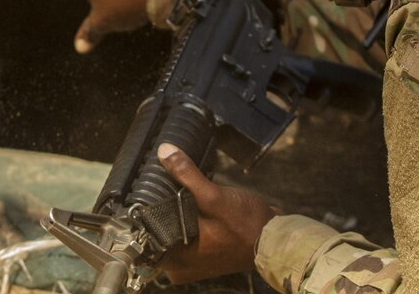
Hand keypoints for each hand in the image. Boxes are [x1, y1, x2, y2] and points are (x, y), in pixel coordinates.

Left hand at [157, 143, 276, 282]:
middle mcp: (180, 266)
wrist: (275, 239)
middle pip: (156, 230)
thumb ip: (187, 175)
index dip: (143, 207)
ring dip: (173, 209)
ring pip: (171, 229)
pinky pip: (185, 232)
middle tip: (161, 180)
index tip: (143, 186)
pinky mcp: (203, 253)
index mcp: (175, 260)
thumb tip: (164, 152)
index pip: (144, 233)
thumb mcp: (214, 197)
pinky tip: (191, 200)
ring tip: (175, 187)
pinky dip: (187, 216)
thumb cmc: (246, 226)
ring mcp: (192, 261)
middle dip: (160, 205)